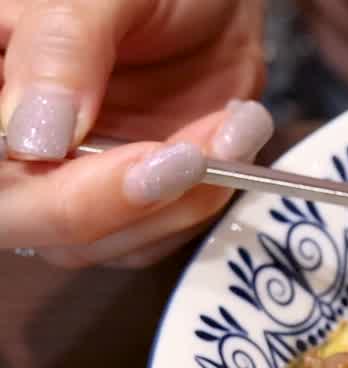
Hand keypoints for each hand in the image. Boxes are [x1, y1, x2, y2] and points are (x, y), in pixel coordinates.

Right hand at [0, 0, 272, 267]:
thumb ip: (60, 54)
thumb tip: (33, 141)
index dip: (49, 188)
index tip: (137, 159)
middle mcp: (14, 146)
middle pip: (29, 222)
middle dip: (118, 203)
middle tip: (188, 157)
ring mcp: (71, 178)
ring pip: (101, 241)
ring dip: (181, 196)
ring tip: (228, 125)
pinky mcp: (131, 198)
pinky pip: (158, 233)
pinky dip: (208, 195)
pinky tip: (234, 133)